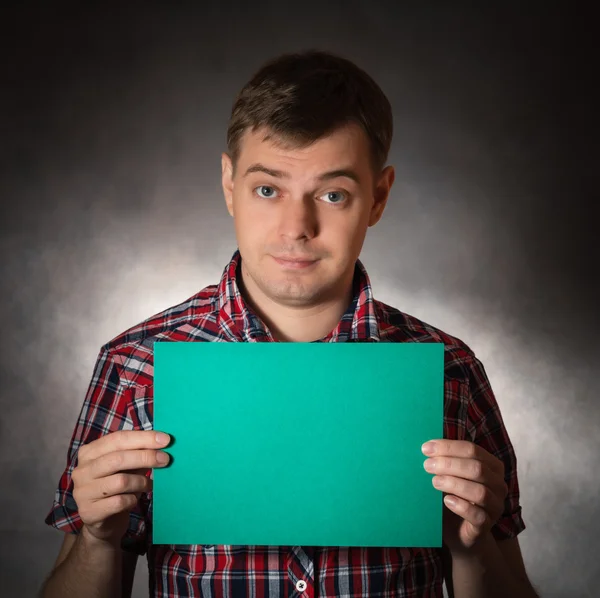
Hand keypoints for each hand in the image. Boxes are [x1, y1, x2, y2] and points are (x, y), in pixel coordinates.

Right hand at [72, 430, 170, 545]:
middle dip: (146, 457)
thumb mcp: (127, 466)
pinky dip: (133, 500)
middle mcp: (81, 470)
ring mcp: (82, 492)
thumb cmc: (118, 488)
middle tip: (165, 459)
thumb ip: (139, 453)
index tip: (166, 440)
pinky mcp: (88, 512)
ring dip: (141, 482)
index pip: (118, 438)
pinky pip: (119, 502)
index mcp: (89, 452)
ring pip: (120, 481)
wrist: (103, 522)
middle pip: (118, 458)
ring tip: (149, 484)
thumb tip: (162, 442)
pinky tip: (136, 499)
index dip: (144, 438)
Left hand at [421, 439, 506, 555]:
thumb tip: (426, 447)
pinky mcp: (486, 525)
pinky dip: (461, 506)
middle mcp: (498, 484)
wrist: (458, 531)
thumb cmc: (453, 495)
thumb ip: (444, 460)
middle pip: (476, 468)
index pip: (472, 450)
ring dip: (454, 484)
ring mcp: (495, 506)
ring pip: (479, 492)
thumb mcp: (450, 475)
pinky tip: (447, 501)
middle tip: (427, 465)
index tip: (425, 448)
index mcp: (491, 466)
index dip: (448, 447)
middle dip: (449, 464)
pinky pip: (478, 515)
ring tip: (434, 482)